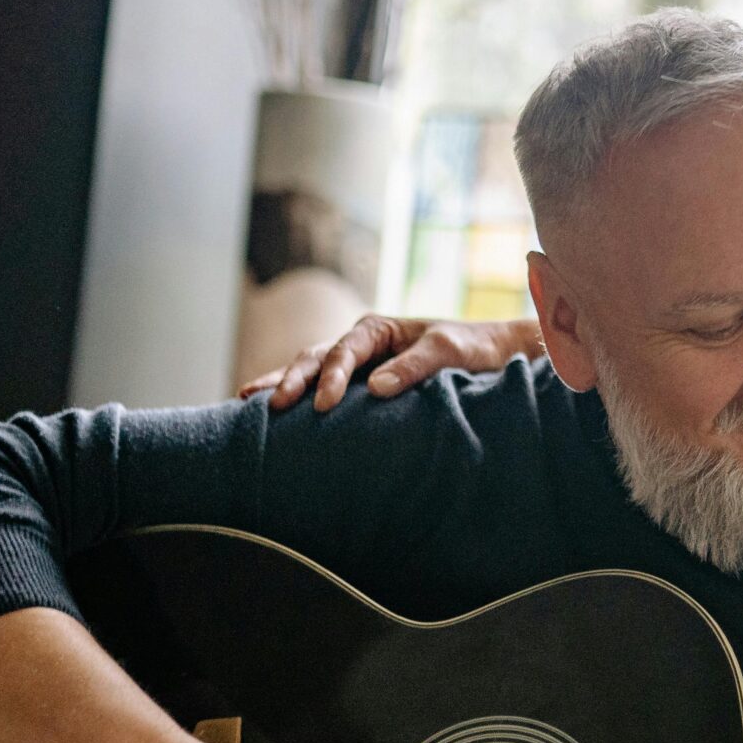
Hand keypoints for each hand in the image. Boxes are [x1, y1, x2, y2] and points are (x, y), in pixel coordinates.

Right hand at [238, 315, 544, 412]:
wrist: (493, 359)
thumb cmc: (472, 349)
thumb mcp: (448, 351)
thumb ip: (414, 366)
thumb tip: (375, 388)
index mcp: (378, 329)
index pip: (345, 350)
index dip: (330, 375)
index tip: (322, 404)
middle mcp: (361, 345)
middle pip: (316, 358)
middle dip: (291, 379)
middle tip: (270, 404)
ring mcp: (357, 367)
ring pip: (311, 371)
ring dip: (284, 384)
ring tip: (249, 401)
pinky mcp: (360, 390)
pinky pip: (324, 391)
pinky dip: (299, 398)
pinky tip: (273, 413)